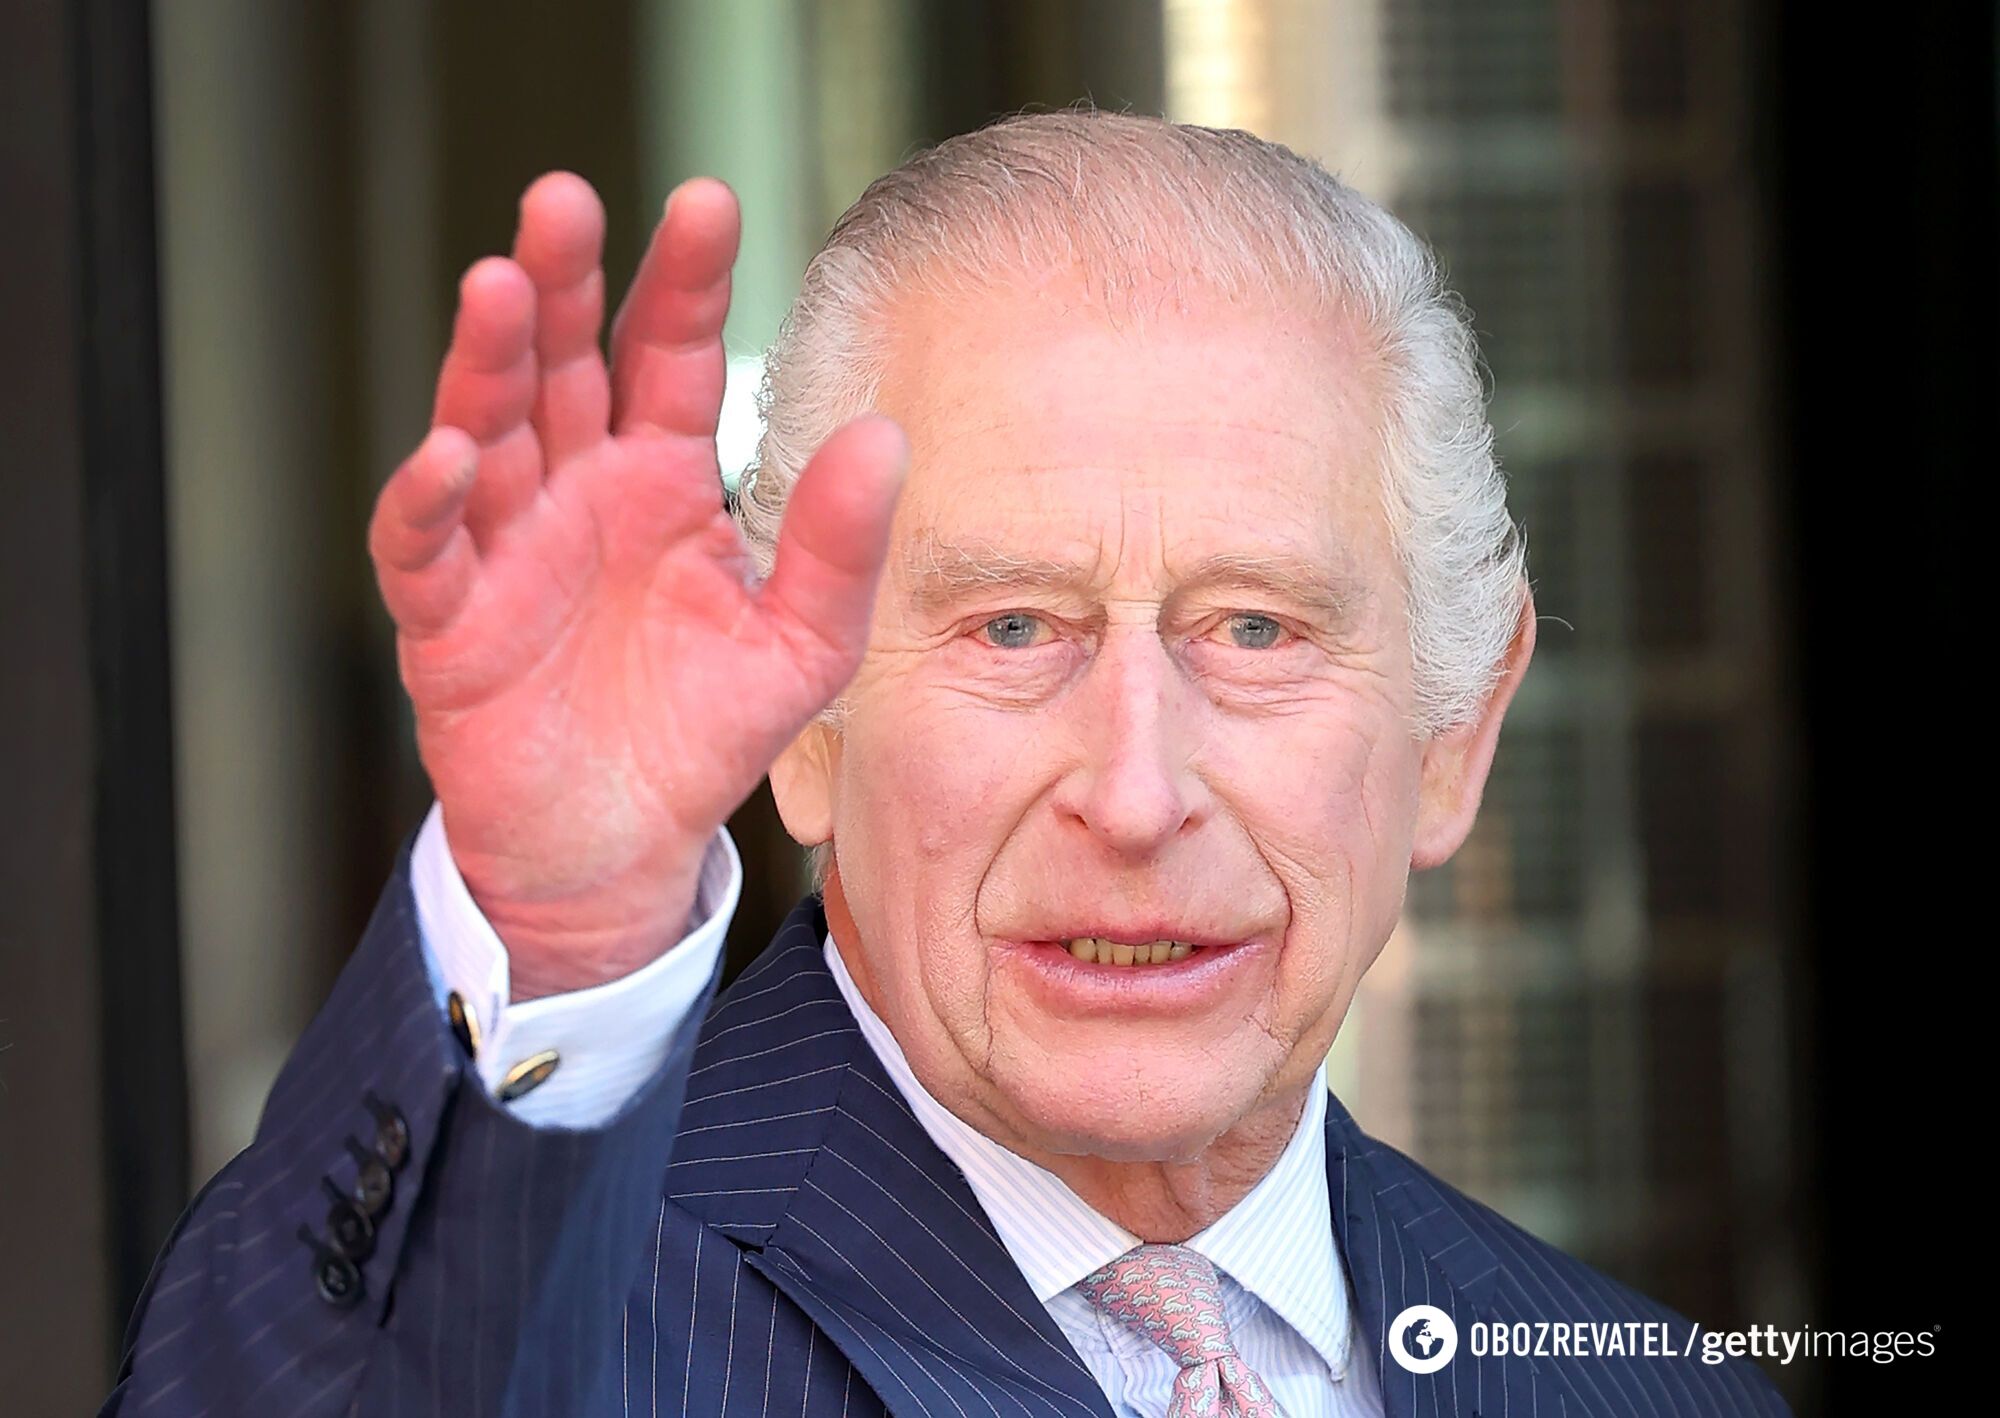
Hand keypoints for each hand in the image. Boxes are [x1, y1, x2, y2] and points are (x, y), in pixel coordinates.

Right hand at [368, 173, 905, 998]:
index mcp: (666, 477)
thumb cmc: (708, 730)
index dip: (685, 282)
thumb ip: (838, 545)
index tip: (707, 201)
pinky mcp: (450, 619)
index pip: (672, 355)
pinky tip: (451, 456)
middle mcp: (581, 488)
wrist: (624, 842)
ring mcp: (508, 545)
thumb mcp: (802, 643)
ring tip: (502, 287)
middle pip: (566, 364)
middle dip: (565, 282)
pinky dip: (429, 502)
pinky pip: (428, 550)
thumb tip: (888, 432)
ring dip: (490, 361)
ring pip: (489, 429)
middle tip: (565, 199)